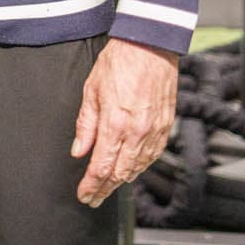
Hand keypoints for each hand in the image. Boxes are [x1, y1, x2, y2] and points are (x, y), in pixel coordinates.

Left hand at [70, 38, 178, 206]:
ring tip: (108, 187)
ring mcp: (154, 130)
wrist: (149, 46)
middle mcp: (137, 132)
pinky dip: (140, 166)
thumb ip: (86, 125)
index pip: (101, 166)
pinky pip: (152, 155)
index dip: (91, 185)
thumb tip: (79, 151)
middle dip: (104, 189)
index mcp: (115, 124)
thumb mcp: (91, 90)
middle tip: (93, 198)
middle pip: (120, 173)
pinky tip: (131, 169)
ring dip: (122, 180)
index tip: (84, 195)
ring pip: (138, 167)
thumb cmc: (119, 62)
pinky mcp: (165, 126)